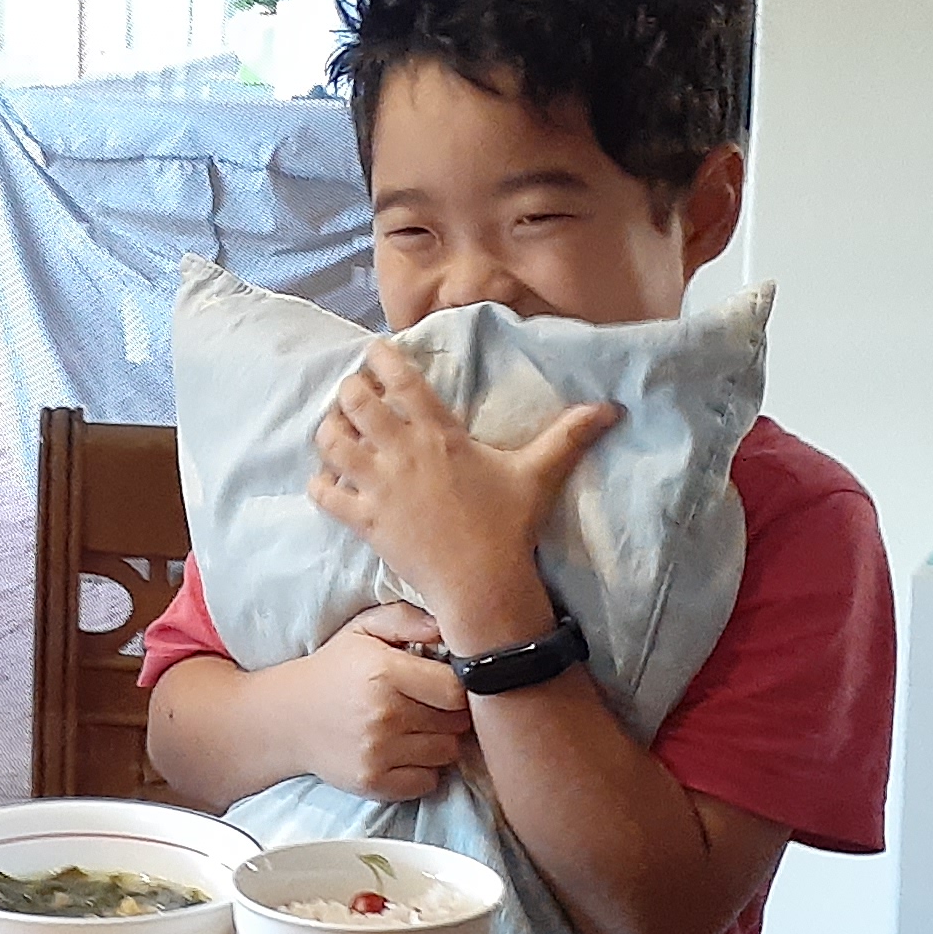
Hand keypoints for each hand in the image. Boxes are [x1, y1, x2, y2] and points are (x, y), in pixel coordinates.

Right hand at [279, 602, 472, 802]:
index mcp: (385, 672)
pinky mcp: (373, 783)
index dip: (460, 686)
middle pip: (456, 723)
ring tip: (416, 727)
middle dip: (451, 714)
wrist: (286, 718)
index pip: (457, 689)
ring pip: (447, 753)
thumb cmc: (333, 669)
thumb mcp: (363, 629)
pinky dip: (424, 770)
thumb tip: (449, 628)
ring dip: (440, 741)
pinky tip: (405, 751)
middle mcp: (384, 715)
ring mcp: (378, 753)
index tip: (445, 683)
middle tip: (430, 705)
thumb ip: (407, 619)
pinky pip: (428, 782)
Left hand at [309, 343, 616, 642]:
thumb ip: (570, 435)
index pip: (402, 381)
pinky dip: (319, 482)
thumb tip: (613, 407)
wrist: (482, 583)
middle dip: (349, 390)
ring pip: (331, 442)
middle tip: (354, 392)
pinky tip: (327, 479)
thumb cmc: (509, 526)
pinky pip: (325, 493)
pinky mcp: (364, 521)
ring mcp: (379, 488)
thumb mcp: (540, 474)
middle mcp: (403, 453)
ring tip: (336, 428)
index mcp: (440, 435)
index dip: (382, 358)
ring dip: (328, 430)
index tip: (374, 350)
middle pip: (354, 402)